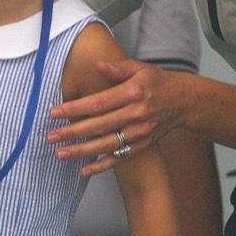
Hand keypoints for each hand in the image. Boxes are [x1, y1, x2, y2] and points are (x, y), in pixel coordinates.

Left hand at [47, 60, 184, 175]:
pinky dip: (102, 166)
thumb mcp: (140, 68)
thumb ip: (118, 68)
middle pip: (99, 126)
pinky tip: (83, 170)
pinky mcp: (142, 145)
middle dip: (73, 132)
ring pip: (107, 145)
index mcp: (133, 93)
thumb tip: (97, 65)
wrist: (184, 102)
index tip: (55, 112)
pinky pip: (119, 157)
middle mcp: (137, 114)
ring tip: (60, 153)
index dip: (76, 108)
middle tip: (51, 136)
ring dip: (82, 151)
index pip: (99, 102)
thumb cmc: (158, 82)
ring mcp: (140, 132)